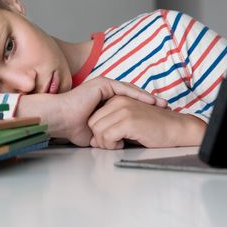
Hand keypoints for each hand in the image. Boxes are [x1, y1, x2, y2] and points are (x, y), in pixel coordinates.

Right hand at [16, 77, 167, 145]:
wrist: (61, 119)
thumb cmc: (73, 129)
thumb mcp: (98, 133)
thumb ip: (109, 135)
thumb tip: (119, 142)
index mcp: (102, 104)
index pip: (127, 106)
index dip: (141, 111)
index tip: (156, 117)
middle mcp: (103, 93)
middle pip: (131, 97)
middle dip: (149, 103)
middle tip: (165, 108)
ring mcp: (103, 87)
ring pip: (130, 92)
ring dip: (147, 97)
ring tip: (161, 103)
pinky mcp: (102, 84)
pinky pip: (124, 89)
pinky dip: (138, 94)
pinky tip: (150, 99)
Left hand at [87, 96, 205, 148]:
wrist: (177, 128)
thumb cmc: (154, 128)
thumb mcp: (129, 121)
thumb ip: (112, 125)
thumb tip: (94, 140)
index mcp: (118, 99)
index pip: (94, 117)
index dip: (98, 132)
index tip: (109, 139)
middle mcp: (119, 101)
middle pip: (93, 123)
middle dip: (99, 138)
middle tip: (112, 144)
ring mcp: (124, 110)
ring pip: (98, 130)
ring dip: (105, 142)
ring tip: (118, 144)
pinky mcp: (129, 120)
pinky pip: (107, 136)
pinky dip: (112, 144)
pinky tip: (122, 145)